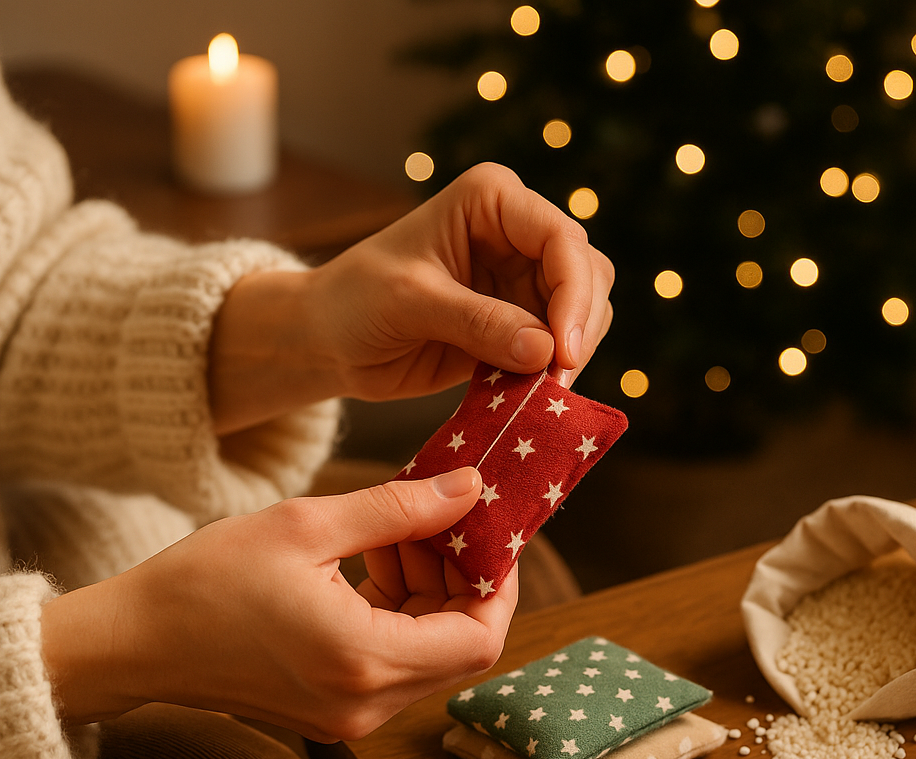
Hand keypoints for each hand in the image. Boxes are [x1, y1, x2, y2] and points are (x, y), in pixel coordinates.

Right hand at [41, 467, 516, 742]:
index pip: (479, 639)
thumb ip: (399, 509)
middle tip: (436, 522)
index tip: (489, 534)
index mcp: (364, 662)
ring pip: (429, 652)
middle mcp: (366, 705)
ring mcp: (350, 716)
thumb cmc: (205, 580)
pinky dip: (400, 614)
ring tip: (393, 536)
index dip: (499, 586)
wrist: (135, 641)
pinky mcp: (334, 711)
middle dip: (460, 580)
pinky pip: (395, 663)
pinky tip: (372, 565)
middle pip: (460, 646)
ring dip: (429, 594)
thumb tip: (468, 489)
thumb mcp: (307, 525)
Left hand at [209, 163, 614, 433]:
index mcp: (492, 202)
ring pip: (581, 314)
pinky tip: (534, 398)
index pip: (561, 239)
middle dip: (578, 328)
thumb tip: (547, 351)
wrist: (329, 341)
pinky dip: (552, 374)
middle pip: (586, 275)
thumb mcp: (412, 303)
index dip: (574, 294)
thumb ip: (478, 323)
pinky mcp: (516, 326)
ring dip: (570, 354)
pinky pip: (555, 350)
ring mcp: (520, 282)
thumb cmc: (356, 300)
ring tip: (543, 393)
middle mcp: (517, 234)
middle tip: (557, 381)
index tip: (562, 352)